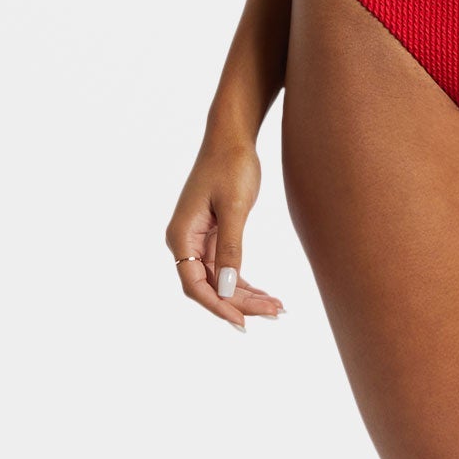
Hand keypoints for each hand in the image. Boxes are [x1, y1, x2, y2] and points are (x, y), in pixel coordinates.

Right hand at [166, 127, 285, 331]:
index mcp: (181, 235)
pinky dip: (244, 282)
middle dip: (239, 303)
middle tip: (274, 313)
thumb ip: (230, 247)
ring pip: (219, 280)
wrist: (232, 137)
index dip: (217, 305)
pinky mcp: (213, 235)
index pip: (194, 285)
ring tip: (277, 307)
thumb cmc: (231, 165)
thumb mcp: (235, 207)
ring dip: (245, 295)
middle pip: (208, 286)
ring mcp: (198, 239)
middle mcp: (185, 241)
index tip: (243, 322)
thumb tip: (225, 287)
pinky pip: (225, 267)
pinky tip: (265, 294)